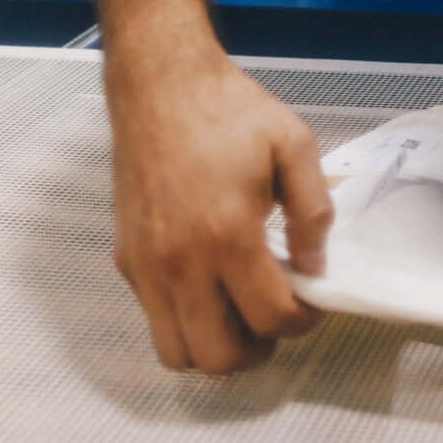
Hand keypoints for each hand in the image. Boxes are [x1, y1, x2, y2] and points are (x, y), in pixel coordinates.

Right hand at [106, 43, 334, 373]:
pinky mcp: (126, 260)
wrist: (159, 85)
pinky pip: (154, 320)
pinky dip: (185, 321)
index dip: (301, 321)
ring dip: (215, 346)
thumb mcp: (293, 145)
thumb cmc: (229, 111)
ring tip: (239, 311)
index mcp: (227, 233)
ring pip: (177, 353)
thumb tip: (315, 267)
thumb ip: (313, 210)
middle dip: (257, 349)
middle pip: (219, 358)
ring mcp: (146, 266)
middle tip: (274, 315)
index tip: (310, 299)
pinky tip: (209, 284)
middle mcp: (180, 261)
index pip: (269, 318)